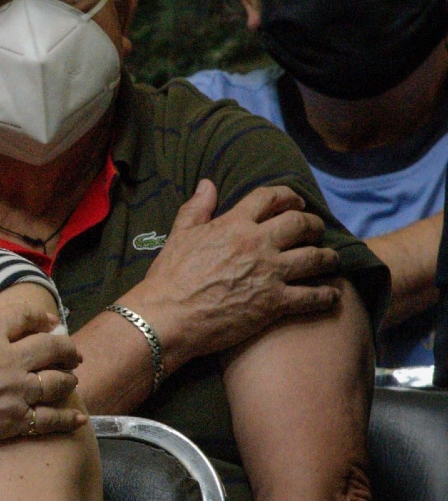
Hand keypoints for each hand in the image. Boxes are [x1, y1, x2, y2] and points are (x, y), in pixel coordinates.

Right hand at [0, 297, 86, 449]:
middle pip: (52, 347)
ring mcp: (16, 390)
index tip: (50, 322)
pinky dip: (67, 419)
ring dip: (68, 380)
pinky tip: (78, 418)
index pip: (24, 316)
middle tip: (72, 353)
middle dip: (67, 349)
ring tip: (71, 381)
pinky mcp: (16, 420)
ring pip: (58, 382)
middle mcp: (9, 359)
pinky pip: (51, 419)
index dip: (41, 317)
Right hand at [123, 180, 340, 369]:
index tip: (296, 202)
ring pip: (315, 258)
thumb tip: (207, 183)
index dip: (289, 196)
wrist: (168, 316)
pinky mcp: (275, 303)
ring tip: (331, 259)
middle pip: (300, 223)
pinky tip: (332, 294)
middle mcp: (257, 244)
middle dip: (314, 224)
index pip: (270, 197)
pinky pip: (313, 296)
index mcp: (234, 224)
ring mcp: (269, 273)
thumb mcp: (180, 234)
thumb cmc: (169, 277)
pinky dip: (327, 294)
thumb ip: (197, 207)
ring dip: (328, 257)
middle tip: (316, 229)